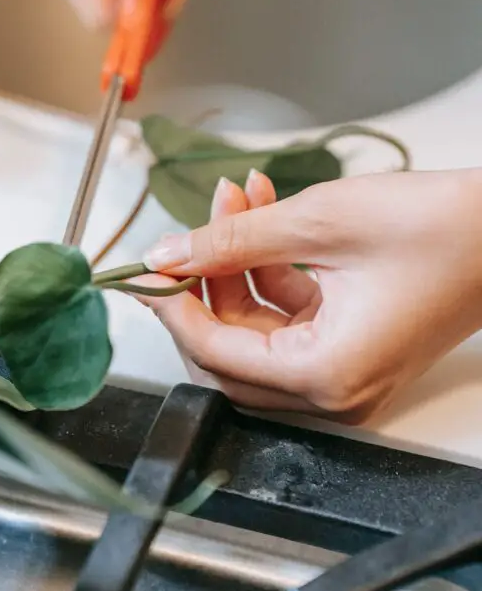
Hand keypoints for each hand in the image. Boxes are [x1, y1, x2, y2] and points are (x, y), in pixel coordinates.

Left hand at [138, 167, 481, 422]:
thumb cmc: (440, 229)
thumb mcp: (318, 222)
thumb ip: (232, 241)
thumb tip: (169, 255)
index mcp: (327, 375)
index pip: (216, 352)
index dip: (173, 305)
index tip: (149, 266)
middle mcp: (335, 391)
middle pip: (230, 351)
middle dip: (206, 282)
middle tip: (192, 228)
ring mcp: (345, 374)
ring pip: (256, 331)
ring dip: (236, 265)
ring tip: (236, 198)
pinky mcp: (352, 349)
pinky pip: (288, 319)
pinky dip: (269, 270)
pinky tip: (263, 213)